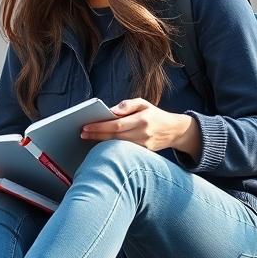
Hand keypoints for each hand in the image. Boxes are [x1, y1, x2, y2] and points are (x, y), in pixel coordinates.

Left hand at [81, 98, 199, 154]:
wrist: (174, 130)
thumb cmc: (154, 115)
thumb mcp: (143, 103)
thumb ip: (127, 105)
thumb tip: (110, 110)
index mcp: (141, 120)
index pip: (116, 125)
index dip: (100, 127)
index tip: (86, 127)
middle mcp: (142, 134)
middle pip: (114, 137)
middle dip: (96, 135)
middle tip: (82, 133)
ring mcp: (143, 146)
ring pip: (118, 145)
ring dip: (101, 143)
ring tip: (88, 138)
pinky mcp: (143, 153)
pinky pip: (124, 151)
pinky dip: (111, 148)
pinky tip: (100, 144)